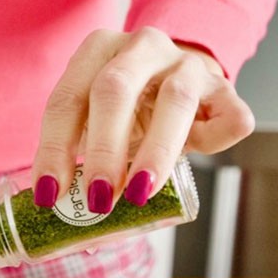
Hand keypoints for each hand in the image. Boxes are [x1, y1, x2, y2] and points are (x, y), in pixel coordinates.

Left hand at [31, 26, 253, 211]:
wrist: (185, 79)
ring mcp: (187, 63)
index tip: (48, 195)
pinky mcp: (224, 87)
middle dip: (103, 149)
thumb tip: (73, 230)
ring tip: (139, 193)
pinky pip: (228, 113)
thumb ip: (80, 162)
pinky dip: (218, 138)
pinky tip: (201, 156)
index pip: (67, 99)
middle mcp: (141, 47)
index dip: (54, 148)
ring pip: (175, 99)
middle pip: (115, 90)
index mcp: (97, 51)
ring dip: (155, 151)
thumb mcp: (96, 123)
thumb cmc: (130, 109)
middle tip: (97, 198)